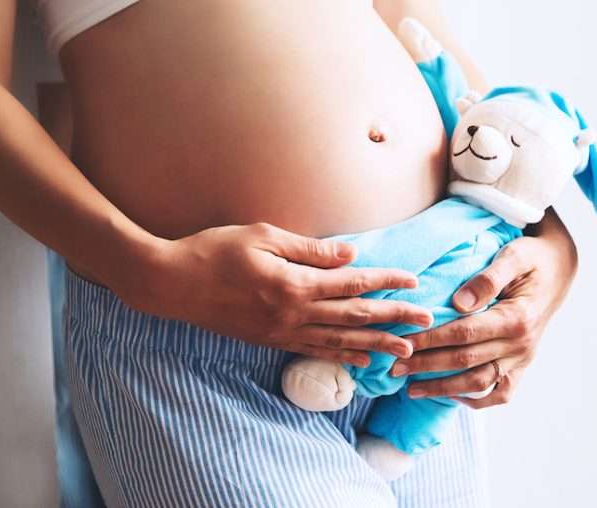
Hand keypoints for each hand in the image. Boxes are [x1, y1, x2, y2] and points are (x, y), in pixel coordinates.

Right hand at [120, 222, 433, 366]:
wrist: (170, 284)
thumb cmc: (214, 251)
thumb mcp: (262, 236)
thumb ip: (309, 249)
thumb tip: (349, 254)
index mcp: (294, 284)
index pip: (352, 283)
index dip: (386, 282)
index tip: (413, 282)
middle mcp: (292, 313)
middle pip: (354, 317)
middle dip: (393, 319)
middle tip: (425, 322)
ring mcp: (281, 332)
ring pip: (339, 341)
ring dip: (375, 345)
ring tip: (404, 351)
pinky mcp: (269, 341)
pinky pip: (314, 351)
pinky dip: (341, 356)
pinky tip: (360, 360)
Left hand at [390, 208, 577, 406]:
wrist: (559, 269)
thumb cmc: (531, 258)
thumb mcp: (513, 256)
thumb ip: (488, 278)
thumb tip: (459, 303)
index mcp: (517, 318)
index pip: (464, 333)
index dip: (430, 340)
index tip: (402, 342)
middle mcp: (521, 344)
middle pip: (465, 361)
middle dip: (426, 366)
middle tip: (394, 368)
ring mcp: (523, 359)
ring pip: (479, 383)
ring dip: (443, 389)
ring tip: (412, 389)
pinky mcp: (522, 365)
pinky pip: (501, 393)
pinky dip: (475, 399)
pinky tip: (450, 395)